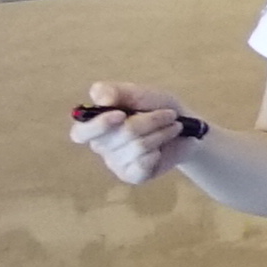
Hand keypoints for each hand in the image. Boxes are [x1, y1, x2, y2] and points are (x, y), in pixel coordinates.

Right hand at [67, 85, 200, 187]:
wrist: (186, 127)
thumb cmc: (156, 106)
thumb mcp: (139, 93)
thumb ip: (116, 91)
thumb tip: (99, 98)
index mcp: (95, 123)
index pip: (80, 132)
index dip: (98, 125)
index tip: (120, 115)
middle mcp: (101, 144)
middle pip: (120, 135)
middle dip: (150, 121)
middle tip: (169, 114)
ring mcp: (115, 162)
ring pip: (137, 147)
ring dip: (161, 133)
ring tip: (172, 127)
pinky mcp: (131, 175)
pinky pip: (143, 164)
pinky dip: (158, 151)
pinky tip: (161, 148)